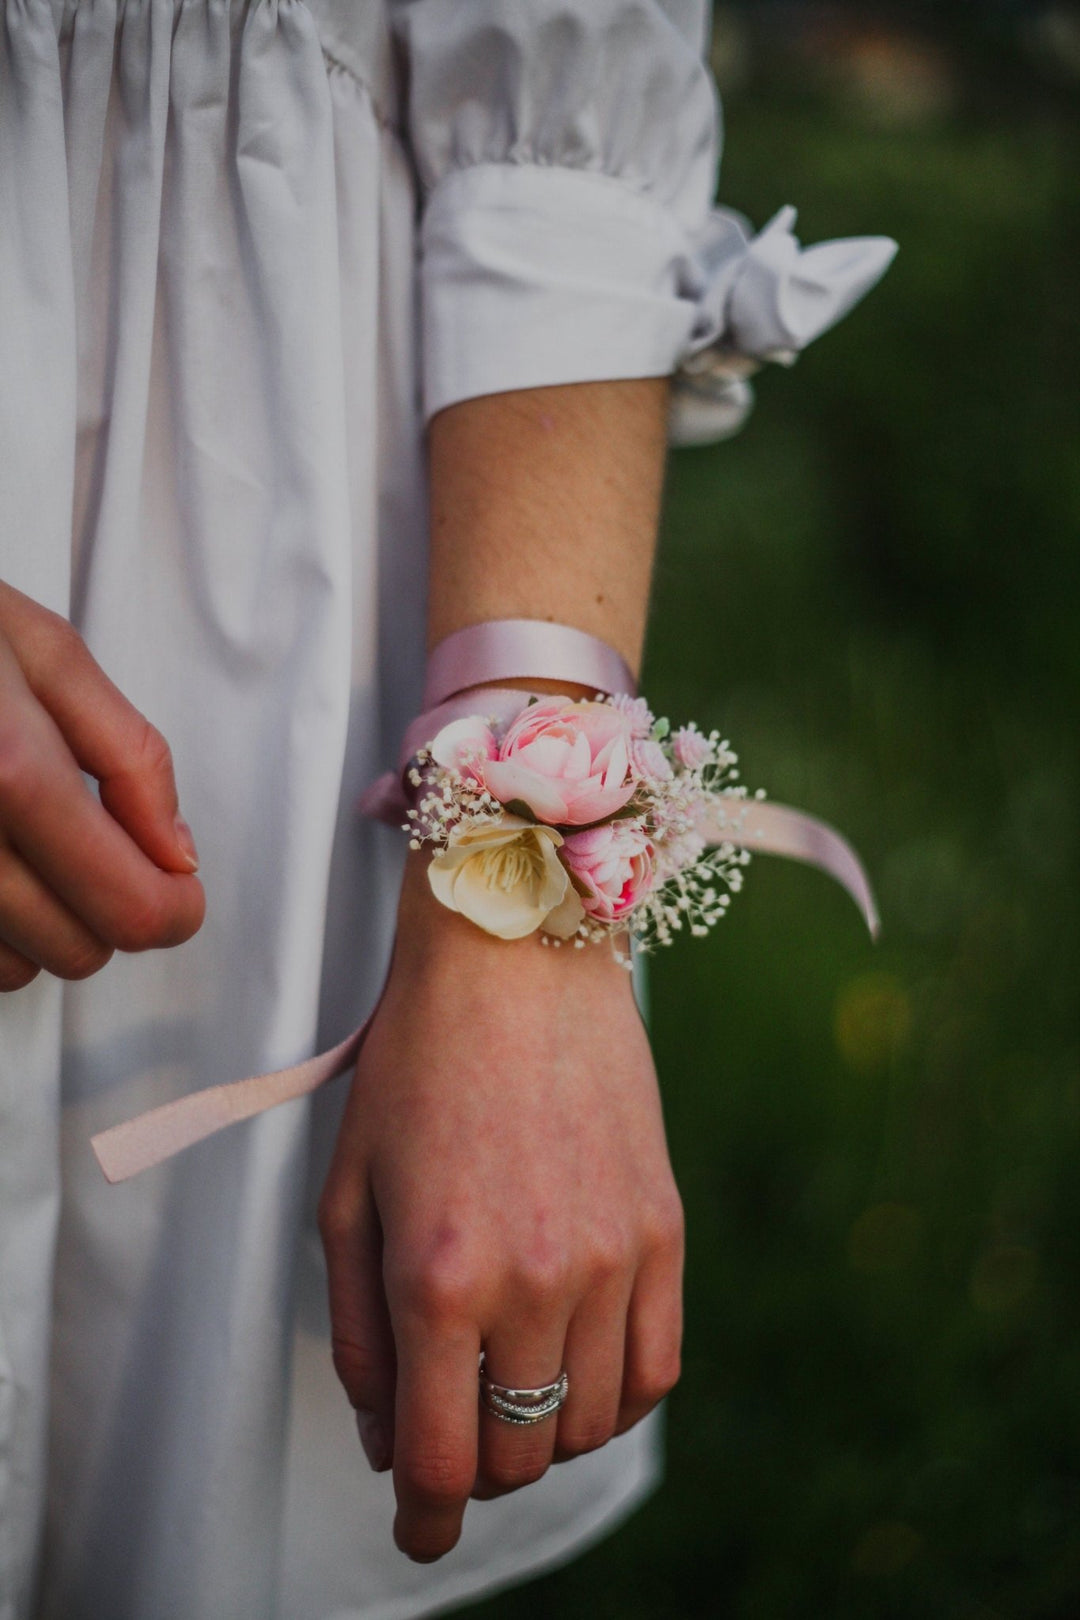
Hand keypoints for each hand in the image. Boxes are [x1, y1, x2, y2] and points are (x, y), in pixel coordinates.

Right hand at [0, 582, 204, 989]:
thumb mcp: (42, 652)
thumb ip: (128, 756)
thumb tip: (176, 854)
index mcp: (5, 768)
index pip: (129, 904)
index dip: (173, 910)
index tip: (178, 894)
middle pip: (78, 949)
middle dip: (108, 914)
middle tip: (101, 856)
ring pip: (13, 969)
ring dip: (39, 927)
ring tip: (24, 846)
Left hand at [318, 850, 683, 1561]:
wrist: (517, 959)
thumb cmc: (415, 1068)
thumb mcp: (347, 1194)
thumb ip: (360, 1333)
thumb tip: (385, 1439)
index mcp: (438, 1277)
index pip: (440, 1461)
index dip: (424, 1521)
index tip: (417, 1535)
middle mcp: (534, 1281)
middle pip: (519, 1454)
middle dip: (476, 1469)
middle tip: (452, 1436)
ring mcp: (612, 1257)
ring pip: (591, 1422)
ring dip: (545, 1433)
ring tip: (512, 1388)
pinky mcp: (664, 1229)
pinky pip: (658, 1368)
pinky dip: (616, 1397)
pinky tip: (582, 1368)